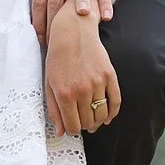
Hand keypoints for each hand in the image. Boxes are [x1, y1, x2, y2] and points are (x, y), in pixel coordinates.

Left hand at [44, 0, 120, 135]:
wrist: (73, 33)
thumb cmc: (58, 58)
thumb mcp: (49, 84)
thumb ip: (54, 109)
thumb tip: (61, 132)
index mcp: (64, 93)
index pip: (72, 126)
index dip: (72, 131)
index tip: (71, 128)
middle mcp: (82, 90)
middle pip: (87, 122)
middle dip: (84, 126)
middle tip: (81, 123)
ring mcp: (97, 83)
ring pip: (101, 115)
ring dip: (97, 122)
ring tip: (93, 121)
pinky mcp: (109, 76)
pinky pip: (115, 102)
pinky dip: (112, 113)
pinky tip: (107, 118)